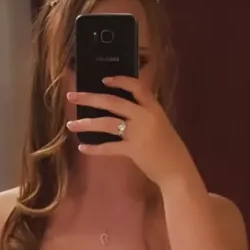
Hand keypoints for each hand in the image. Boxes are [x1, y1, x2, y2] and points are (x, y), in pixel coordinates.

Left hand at [66, 76, 196, 188]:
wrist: (177, 170)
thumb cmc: (169, 149)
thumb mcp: (161, 126)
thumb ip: (144, 116)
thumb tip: (121, 113)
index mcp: (154, 108)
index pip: (136, 87)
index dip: (119, 81)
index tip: (103, 79)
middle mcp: (145, 116)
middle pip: (113, 102)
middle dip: (89, 97)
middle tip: (71, 96)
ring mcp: (139, 132)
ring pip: (106, 122)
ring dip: (86, 123)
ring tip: (71, 125)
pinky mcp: (133, 150)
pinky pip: (109, 147)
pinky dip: (94, 148)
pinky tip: (82, 148)